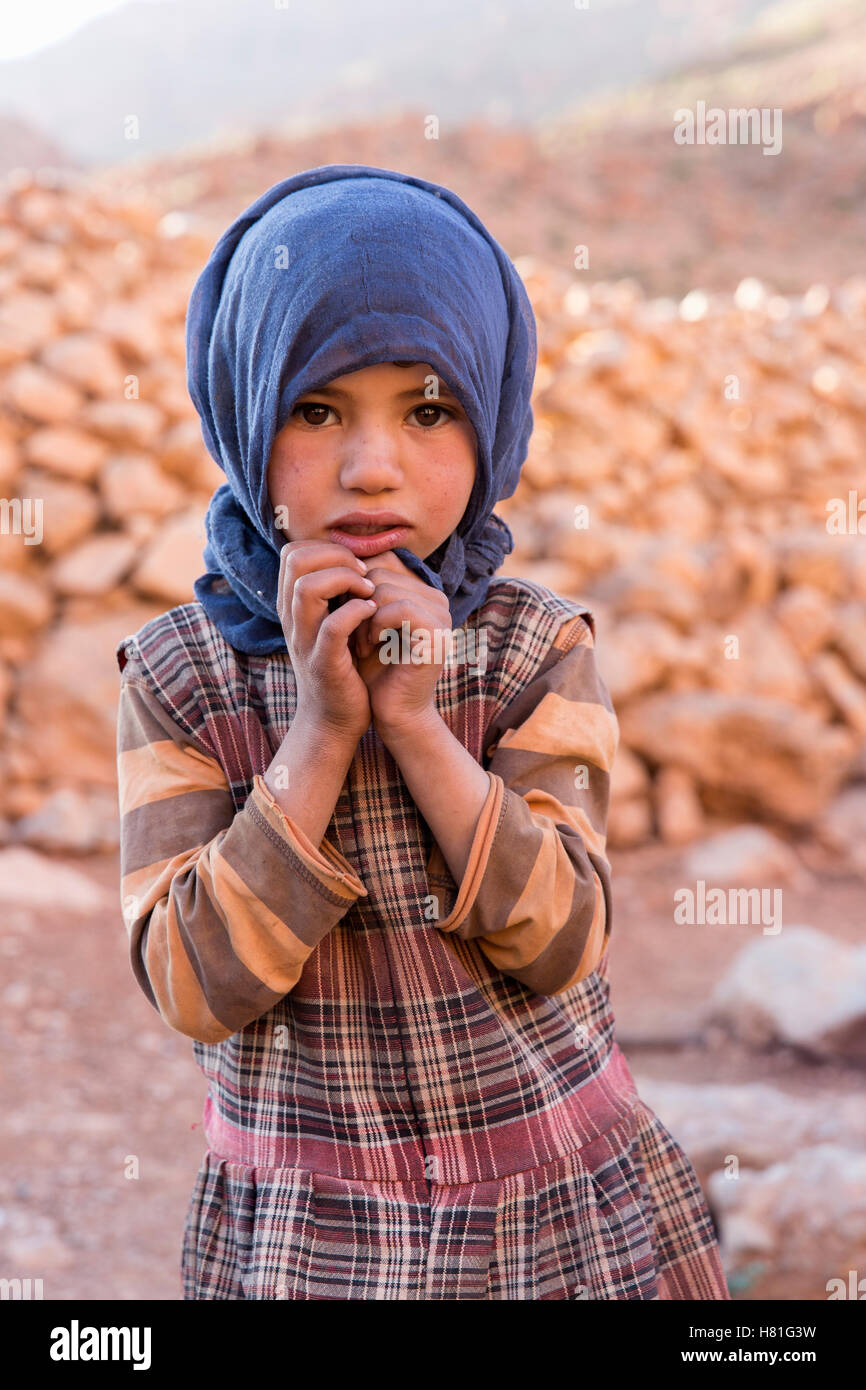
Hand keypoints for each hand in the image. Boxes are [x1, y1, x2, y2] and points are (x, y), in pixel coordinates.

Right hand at [276, 539, 376, 744]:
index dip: (326, 548)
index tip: (355, 565)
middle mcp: (291, 619)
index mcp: (292, 607)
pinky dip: (357, 612)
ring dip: (345, 580)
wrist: (333, 721)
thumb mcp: (332, 624)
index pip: (292, 553)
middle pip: (295, 560)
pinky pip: (333, 626)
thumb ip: (334, 595)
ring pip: (306, 588)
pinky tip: (374, 614)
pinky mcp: (323, 663)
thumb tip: (357, 558)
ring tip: (369, 592)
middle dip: (336, 557)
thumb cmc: (342, 668)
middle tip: (364, 574)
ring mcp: (304, 641)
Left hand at [352, 550, 451, 737]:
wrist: (393, 714)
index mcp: (421, 590)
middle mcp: (436, 597)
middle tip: (353, 635)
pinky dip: (375, 626)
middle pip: (380, 571)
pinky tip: (370, 647)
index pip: (381, 560)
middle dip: (356, 601)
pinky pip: (398, 607)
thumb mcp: (364, 622)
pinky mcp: (438, 632)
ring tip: (361, 644)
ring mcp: (441, 613)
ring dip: (362, 617)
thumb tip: (336, 555)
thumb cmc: (374, 671)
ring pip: (384, 587)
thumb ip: (361, 591)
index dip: (355, 584)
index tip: (347, 617)